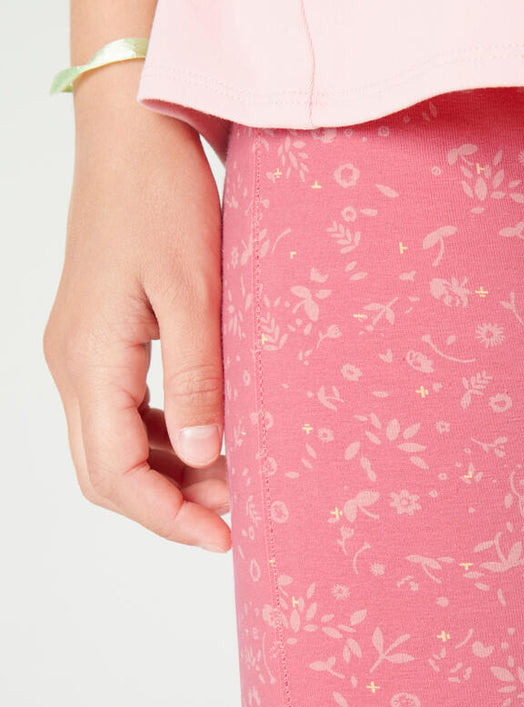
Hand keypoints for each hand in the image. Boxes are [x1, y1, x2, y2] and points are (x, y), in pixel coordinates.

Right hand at [44, 84, 230, 552]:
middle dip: (170, 507)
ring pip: (113, 448)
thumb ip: (198, 383)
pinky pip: (123, 415)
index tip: (225, 538)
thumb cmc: (164, 201)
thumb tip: (203, 460)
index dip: (167, 519)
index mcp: (90, 362)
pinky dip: (164, 443)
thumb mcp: (195, 296)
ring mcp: (81, 355)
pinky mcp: (100, 342)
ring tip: (237, 481)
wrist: (134, 137)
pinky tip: (210, 441)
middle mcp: (72, 366)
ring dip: (170, 477)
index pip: (115, 475)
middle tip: (237, 517)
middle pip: (107, 474)